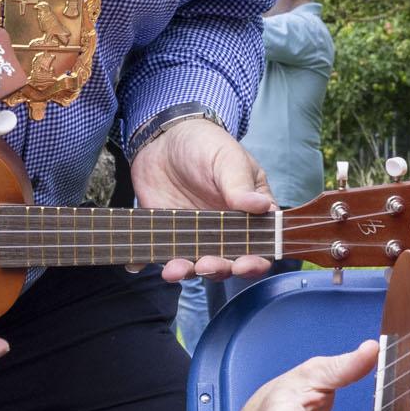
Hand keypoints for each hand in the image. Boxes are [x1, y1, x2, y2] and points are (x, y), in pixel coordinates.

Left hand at [131, 113, 275, 281]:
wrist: (164, 139)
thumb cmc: (206, 144)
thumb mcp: (227, 159)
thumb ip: (241, 186)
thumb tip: (262, 206)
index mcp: (250, 214)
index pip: (261, 245)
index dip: (256, 261)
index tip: (243, 264)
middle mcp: (227, 231)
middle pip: (229, 262)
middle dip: (219, 269)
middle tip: (206, 264)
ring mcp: (197, 236)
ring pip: (197, 265)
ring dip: (188, 272)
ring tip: (175, 269)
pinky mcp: (170, 236)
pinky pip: (163, 255)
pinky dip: (154, 263)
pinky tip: (147, 264)